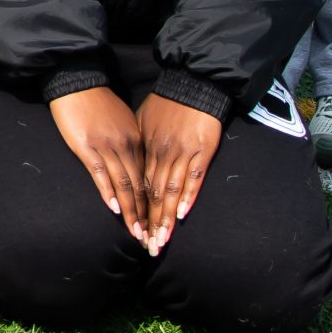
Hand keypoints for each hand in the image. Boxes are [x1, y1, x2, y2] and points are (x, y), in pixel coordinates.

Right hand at [49, 85, 148, 246]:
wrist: (77, 82)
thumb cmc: (98, 102)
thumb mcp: (123, 121)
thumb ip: (131, 142)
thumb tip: (135, 164)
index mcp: (137, 141)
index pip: (148, 179)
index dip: (152, 204)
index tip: (156, 223)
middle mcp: (126, 146)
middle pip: (139, 186)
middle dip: (145, 215)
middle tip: (150, 237)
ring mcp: (106, 147)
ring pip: (124, 184)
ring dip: (130, 211)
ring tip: (135, 232)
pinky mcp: (86, 146)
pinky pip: (100, 173)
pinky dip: (108, 192)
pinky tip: (113, 207)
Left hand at [136, 94, 222, 254]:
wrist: (192, 84)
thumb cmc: (165, 102)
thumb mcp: (142, 120)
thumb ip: (138, 143)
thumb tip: (130, 160)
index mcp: (146, 148)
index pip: (140, 186)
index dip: (137, 211)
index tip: (135, 232)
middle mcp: (161, 154)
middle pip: (154, 195)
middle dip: (151, 223)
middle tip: (149, 248)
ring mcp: (181, 153)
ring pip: (171, 191)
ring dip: (166, 218)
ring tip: (162, 241)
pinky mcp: (201, 151)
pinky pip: (193, 177)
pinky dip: (188, 196)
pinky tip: (182, 214)